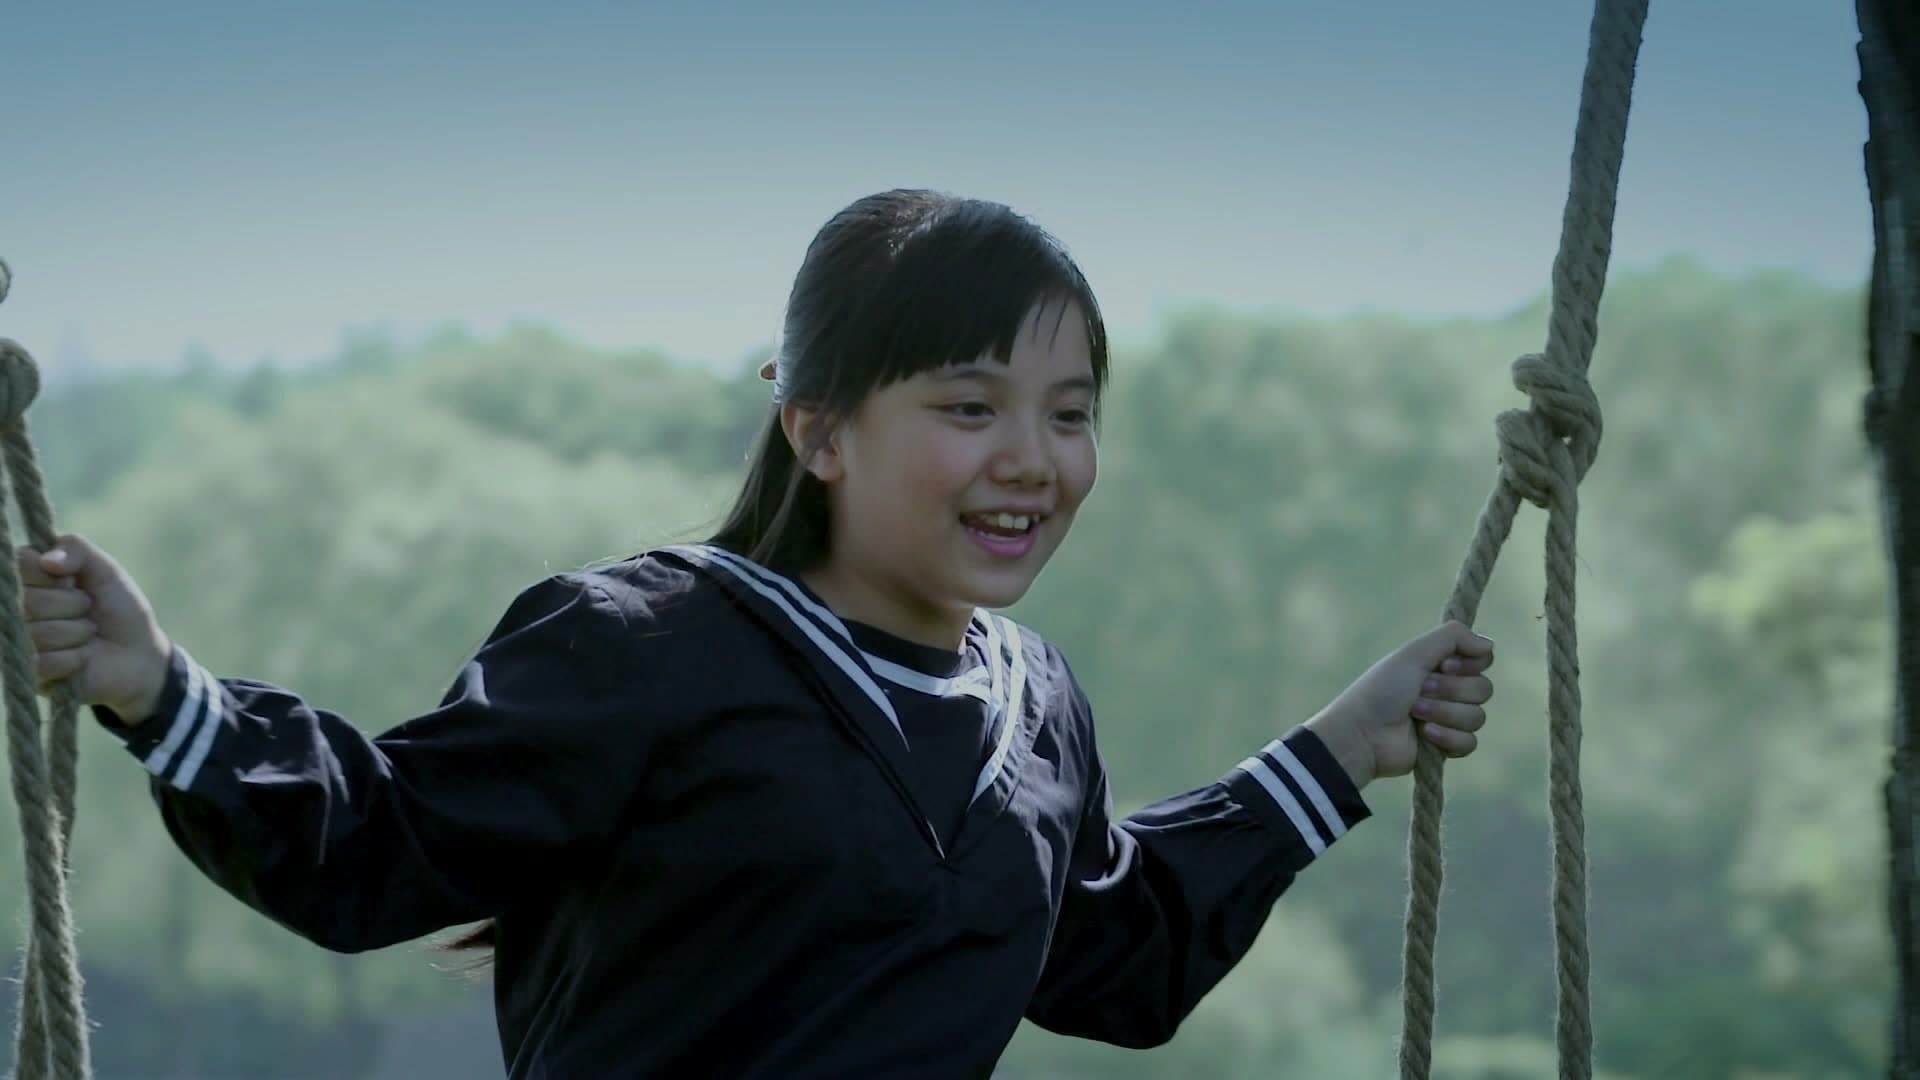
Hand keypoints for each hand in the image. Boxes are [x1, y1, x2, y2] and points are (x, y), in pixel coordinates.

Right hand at [18, 534, 172, 725]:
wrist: (140, 653)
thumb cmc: (119, 607)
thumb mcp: (105, 569)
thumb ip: (76, 549)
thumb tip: (46, 560)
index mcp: (29, 578)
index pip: (20, 563)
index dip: (53, 573)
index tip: (73, 580)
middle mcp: (16, 609)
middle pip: (29, 600)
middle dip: (72, 605)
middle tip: (87, 610)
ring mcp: (20, 642)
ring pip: (38, 633)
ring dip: (77, 632)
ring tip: (88, 633)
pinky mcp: (31, 674)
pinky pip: (43, 662)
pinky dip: (74, 658)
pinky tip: (83, 657)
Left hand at [1306, 621, 1494, 786]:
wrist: (1363, 733)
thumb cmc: (1383, 689)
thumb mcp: (1414, 653)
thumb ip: (1452, 637)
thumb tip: (1489, 644)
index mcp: (1441, 665)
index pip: (1483, 660)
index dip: (1469, 664)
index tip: (1445, 665)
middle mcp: (1448, 690)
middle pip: (1483, 689)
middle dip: (1451, 691)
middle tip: (1420, 690)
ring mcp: (1448, 719)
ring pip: (1477, 717)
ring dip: (1444, 713)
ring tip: (1415, 714)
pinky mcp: (1446, 746)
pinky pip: (1469, 742)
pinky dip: (1448, 737)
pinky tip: (1425, 735)